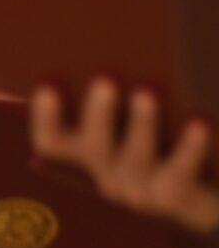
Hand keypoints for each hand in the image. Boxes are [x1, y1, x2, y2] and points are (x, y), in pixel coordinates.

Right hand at [29, 80, 218, 233]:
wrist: (212, 195)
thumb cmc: (171, 145)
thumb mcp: (137, 124)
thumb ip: (127, 96)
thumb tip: (126, 52)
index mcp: (90, 152)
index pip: (53, 142)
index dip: (45, 117)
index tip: (47, 85)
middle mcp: (108, 173)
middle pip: (93, 146)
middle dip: (98, 113)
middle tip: (104, 80)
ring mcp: (140, 190)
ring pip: (134, 156)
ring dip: (139, 124)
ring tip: (146, 93)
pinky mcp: (177, 196)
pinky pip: (179, 172)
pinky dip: (189, 148)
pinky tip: (199, 123)